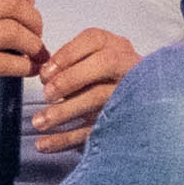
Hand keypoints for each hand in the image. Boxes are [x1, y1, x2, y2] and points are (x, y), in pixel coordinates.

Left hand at [32, 25, 150, 140]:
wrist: (144, 108)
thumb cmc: (106, 82)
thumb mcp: (92, 63)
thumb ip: (70, 64)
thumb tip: (45, 75)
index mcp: (117, 48)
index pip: (94, 39)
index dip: (67, 54)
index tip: (46, 72)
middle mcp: (128, 67)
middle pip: (104, 64)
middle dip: (70, 79)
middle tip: (47, 94)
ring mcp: (129, 95)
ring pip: (99, 98)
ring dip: (64, 111)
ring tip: (39, 122)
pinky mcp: (124, 124)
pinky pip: (95, 130)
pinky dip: (66, 139)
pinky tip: (45, 144)